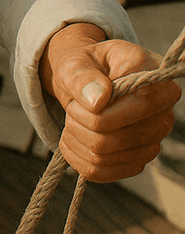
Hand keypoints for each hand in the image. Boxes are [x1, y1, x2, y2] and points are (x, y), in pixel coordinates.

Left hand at [39, 22, 180, 181]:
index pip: (137, 106)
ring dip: (76, 137)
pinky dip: (77, 156)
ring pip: (105, 156)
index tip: (79, 95)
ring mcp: (153, 141)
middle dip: (80, 122)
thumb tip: (98, 99)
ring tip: (71, 118)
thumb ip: (83, 75)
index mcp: (156, 81)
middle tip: (71, 106)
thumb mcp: (76, 61)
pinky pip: (101, 172)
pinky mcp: (137, 160)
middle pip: (117, 136)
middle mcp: (163, 114)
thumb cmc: (83, 65)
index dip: (98, 108)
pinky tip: (71, 138)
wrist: (82, 81)